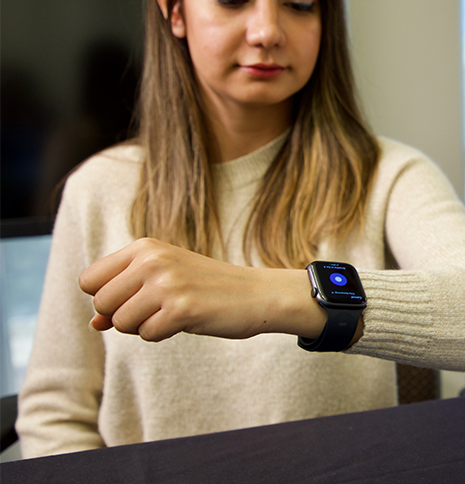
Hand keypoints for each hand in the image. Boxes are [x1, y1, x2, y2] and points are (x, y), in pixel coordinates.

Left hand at [80, 238, 319, 341]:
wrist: (257, 293)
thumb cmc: (206, 288)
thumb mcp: (162, 280)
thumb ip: (124, 296)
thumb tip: (94, 323)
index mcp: (144, 247)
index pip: (88, 280)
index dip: (105, 297)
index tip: (133, 298)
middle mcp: (152, 260)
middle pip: (101, 303)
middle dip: (122, 315)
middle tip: (156, 308)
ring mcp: (167, 284)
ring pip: (121, 322)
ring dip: (143, 326)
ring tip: (173, 313)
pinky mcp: (182, 309)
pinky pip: (148, 335)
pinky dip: (163, 335)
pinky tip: (187, 321)